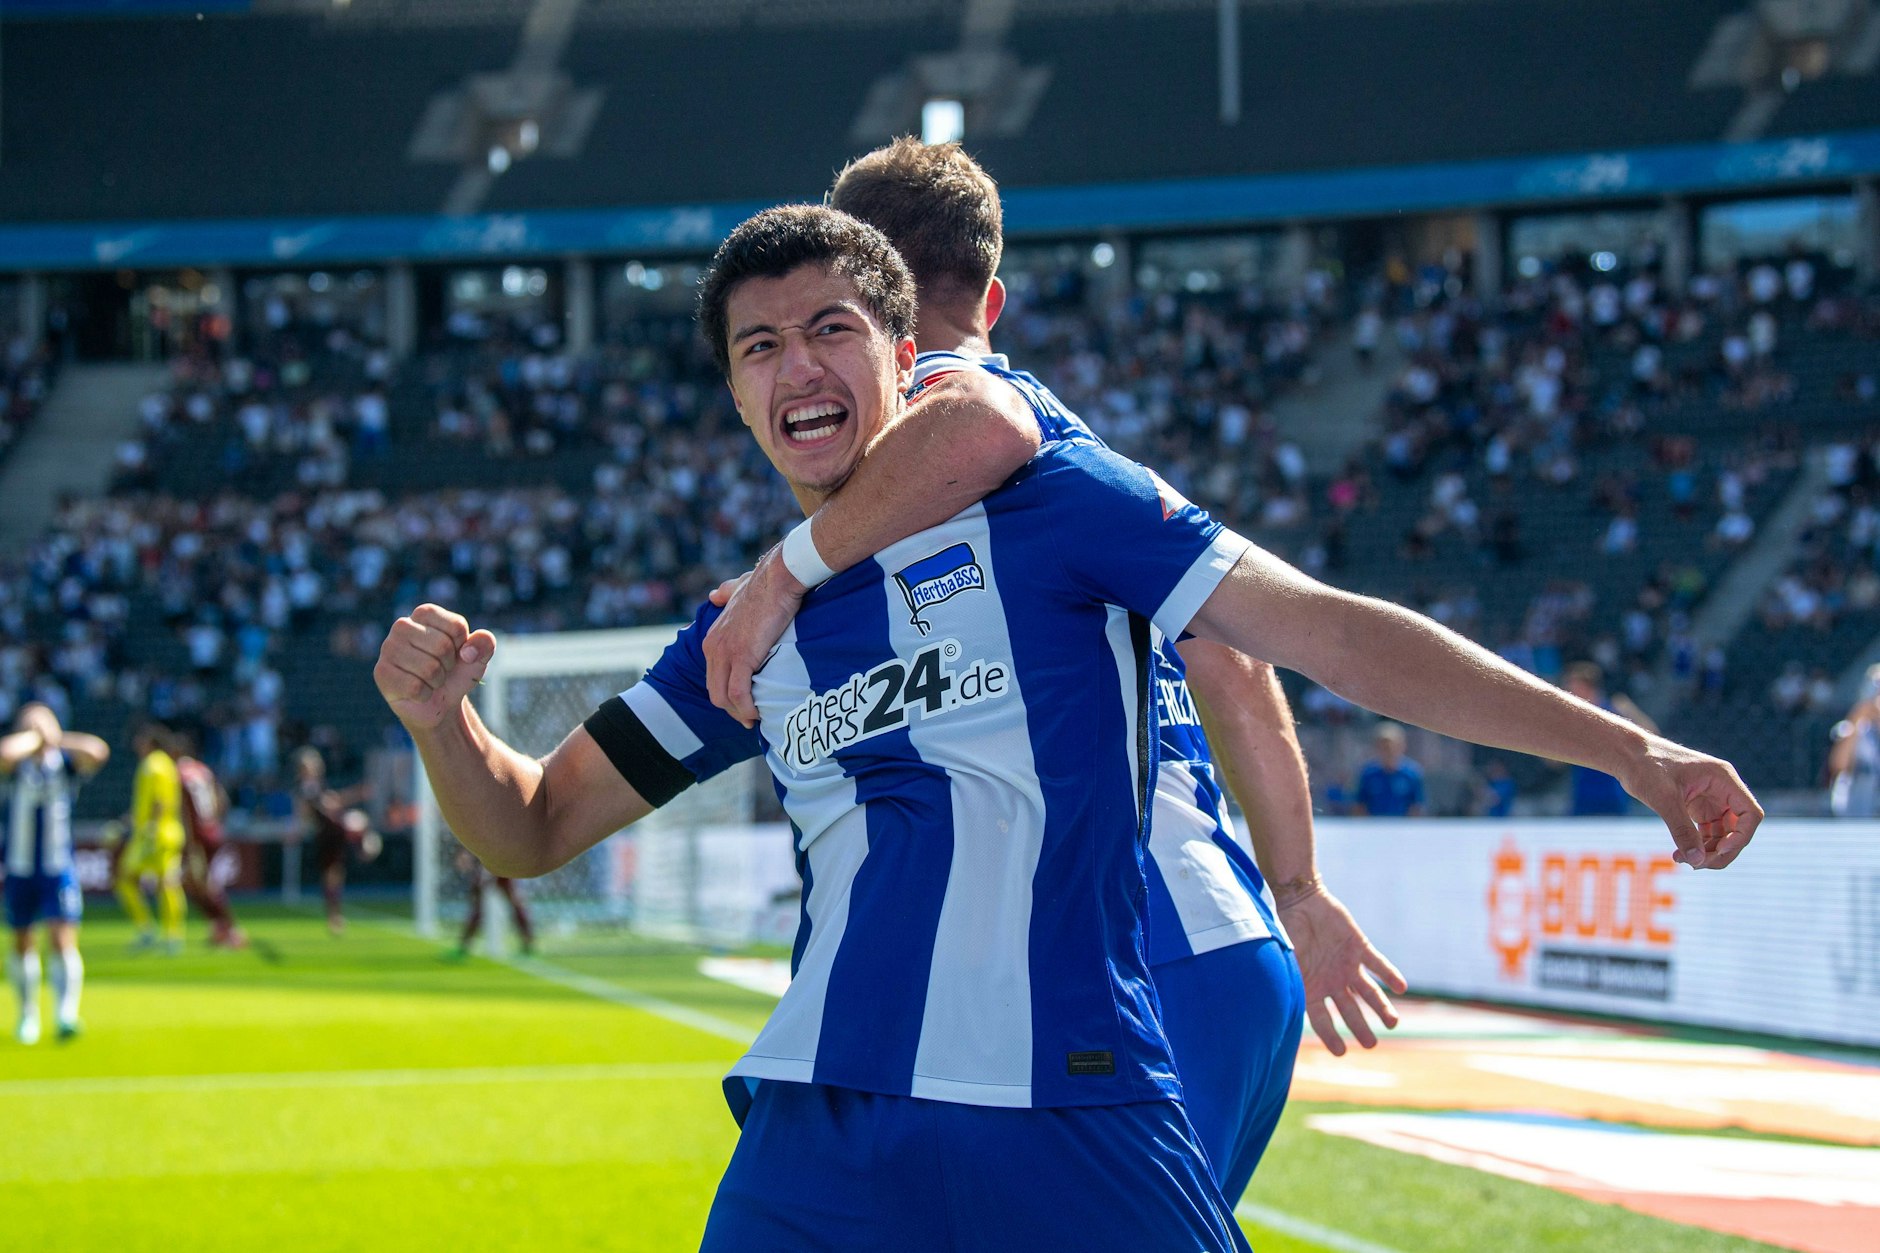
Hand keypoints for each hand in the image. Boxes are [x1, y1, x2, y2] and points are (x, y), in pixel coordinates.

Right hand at [373, 603, 496, 732]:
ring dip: (437, 681)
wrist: (441, 702)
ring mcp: (388, 648)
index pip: (457, 627)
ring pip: (429, 668)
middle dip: (449, 665)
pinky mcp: (382, 673)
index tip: (455, 653)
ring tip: (430, 680)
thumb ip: (485, 644)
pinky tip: (418, 692)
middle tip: (441, 670)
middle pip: (442, 646)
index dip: (463, 646)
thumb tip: (468, 652)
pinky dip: (425, 695)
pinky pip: (415, 687)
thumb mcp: (478, 656)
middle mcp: (402, 625)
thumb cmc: (456, 672)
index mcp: (425, 613)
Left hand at [704, 545, 805, 727]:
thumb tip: (715, 594)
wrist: (778, 579)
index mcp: (712, 638)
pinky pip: (739, 694)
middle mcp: (713, 648)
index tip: (744, 702)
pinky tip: (759, 713)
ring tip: (755, 719)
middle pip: (715, 692)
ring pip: (724, 697)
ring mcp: (725, 653)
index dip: (727, 693)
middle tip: (750, 717)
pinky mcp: (742, 657)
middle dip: (732, 709)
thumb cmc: (764, 583)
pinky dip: (747, 708)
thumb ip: (726, 593)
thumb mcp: (737, 587)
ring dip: (739, 713)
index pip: (713, 677)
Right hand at [1279, 883, 1407, 1055]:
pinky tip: (1400, 987)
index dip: (1331, 1036)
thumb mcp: (1284, 961)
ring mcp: (1348, 966)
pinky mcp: (1360, 947)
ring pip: (1369, 992)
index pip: (1322, 1020)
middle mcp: (1333, 982)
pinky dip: (1389, 975)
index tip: (1341, 1052)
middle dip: (1360, 1028)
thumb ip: (1288, 982)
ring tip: (1393, 1022)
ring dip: (1381, 1007)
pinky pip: (1378, 964)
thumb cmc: (1286, 931)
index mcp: (1312, 988)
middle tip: (1370, 1044)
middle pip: (1350, 1011)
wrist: (1300, 900)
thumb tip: (1279, 1007)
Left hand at [1619, 737, 1761, 869]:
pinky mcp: (1697, 807)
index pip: (1750, 814)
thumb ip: (1682, 830)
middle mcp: (1722, 789)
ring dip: (1708, 852)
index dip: (1741, 837)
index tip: (1719, 851)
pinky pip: (1707, 833)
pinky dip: (1697, 846)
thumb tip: (1697, 861)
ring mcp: (1711, 799)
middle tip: (1696, 865)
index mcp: (1723, 779)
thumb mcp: (1664, 799)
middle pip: (1738, 829)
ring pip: (1723, 834)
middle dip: (1722, 851)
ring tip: (1682, 860)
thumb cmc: (1646, 768)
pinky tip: (1680, 855)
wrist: (1627, 756)